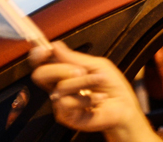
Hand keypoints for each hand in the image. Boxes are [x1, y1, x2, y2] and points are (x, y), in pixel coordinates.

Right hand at [30, 42, 158, 141]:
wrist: (124, 106)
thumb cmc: (112, 86)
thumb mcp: (97, 65)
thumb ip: (75, 58)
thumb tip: (55, 46)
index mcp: (64, 74)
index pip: (43, 64)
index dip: (38, 56)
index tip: (45, 49)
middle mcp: (59, 88)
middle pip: (40, 75)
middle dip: (60, 68)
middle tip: (80, 70)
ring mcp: (61, 102)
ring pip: (61, 87)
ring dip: (84, 82)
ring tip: (98, 82)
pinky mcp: (65, 116)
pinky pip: (68, 103)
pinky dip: (88, 98)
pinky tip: (99, 98)